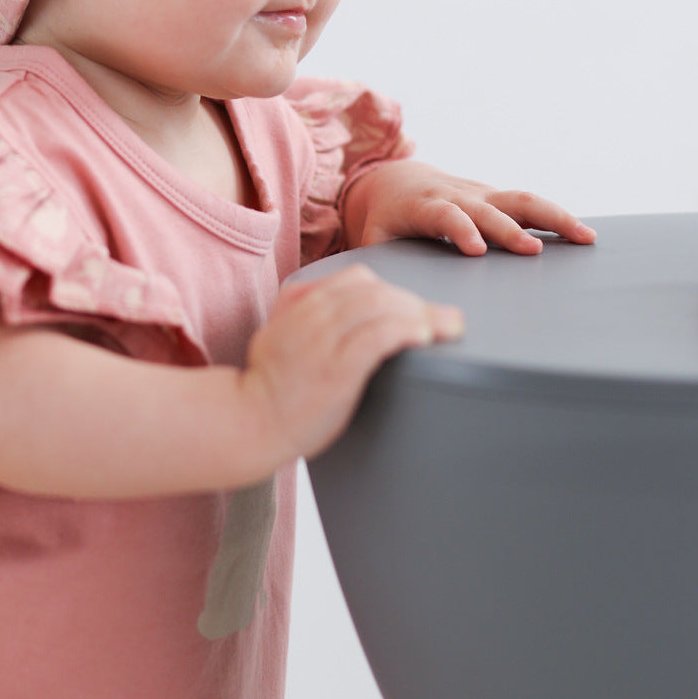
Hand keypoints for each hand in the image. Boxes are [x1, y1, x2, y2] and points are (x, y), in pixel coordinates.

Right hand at [241, 263, 463, 462]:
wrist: (249, 420)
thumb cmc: (268, 384)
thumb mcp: (277, 331)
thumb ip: (302, 310)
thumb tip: (336, 302)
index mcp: (301, 302)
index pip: (356, 278)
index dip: (392, 290)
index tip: (413, 308)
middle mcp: (313, 314)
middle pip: (376, 290)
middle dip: (416, 302)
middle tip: (445, 318)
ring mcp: (324, 340)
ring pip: (381, 306)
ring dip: (422, 313)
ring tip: (448, 326)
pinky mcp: (337, 369)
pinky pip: (378, 336)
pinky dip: (406, 330)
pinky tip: (425, 336)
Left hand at [344, 160, 595, 255]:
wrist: (396, 179)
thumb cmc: (386, 217)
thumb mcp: (374, 237)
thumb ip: (382, 262)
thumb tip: (386, 298)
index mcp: (423, 206)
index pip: (445, 215)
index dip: (460, 229)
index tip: (477, 250)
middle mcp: (457, 195)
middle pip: (489, 208)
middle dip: (511, 230)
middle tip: (533, 252)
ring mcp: (480, 193)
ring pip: (519, 200)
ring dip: (553, 217)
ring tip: (585, 237)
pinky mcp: (495, 196)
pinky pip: (528, 204)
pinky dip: (555, 218)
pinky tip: (582, 235)